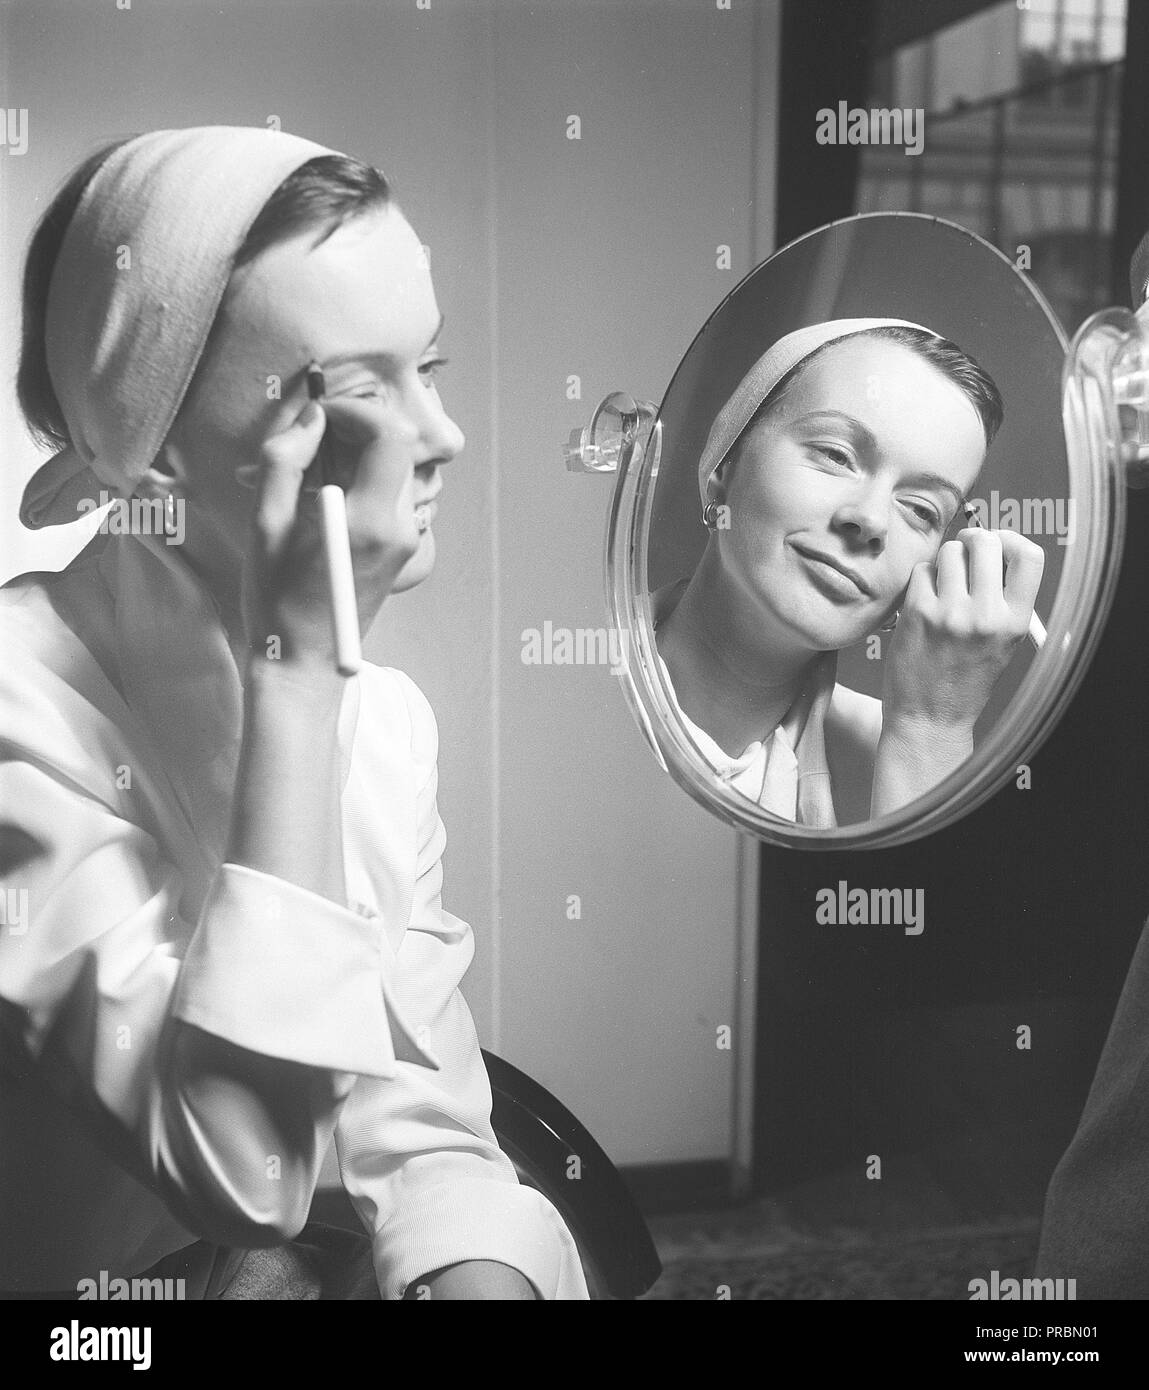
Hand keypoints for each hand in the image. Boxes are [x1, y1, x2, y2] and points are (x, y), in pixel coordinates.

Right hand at [241, 396, 421, 664]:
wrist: (302, 664)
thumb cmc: (276, 600)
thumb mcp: (265, 524)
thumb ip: (286, 461)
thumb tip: (311, 418)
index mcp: (370, 520)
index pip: (389, 435)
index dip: (355, 411)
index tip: (318, 414)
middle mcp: (399, 528)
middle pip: (396, 449)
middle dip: (353, 430)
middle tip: (306, 438)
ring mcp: (405, 542)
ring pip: (391, 471)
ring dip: (351, 456)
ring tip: (300, 474)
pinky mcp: (400, 551)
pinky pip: (386, 497)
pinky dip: (357, 482)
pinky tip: (316, 501)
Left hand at [881, 527, 1044, 738]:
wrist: (929, 719)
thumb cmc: (965, 681)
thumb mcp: (1003, 643)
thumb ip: (1003, 599)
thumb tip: (995, 547)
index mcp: (1015, 622)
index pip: (1030, 556)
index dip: (1012, 539)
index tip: (999, 543)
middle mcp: (986, 615)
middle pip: (985, 543)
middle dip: (973, 542)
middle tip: (965, 552)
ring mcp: (950, 613)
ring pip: (949, 552)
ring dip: (945, 561)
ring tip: (944, 584)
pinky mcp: (917, 613)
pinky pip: (922, 571)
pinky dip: (922, 579)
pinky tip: (924, 600)